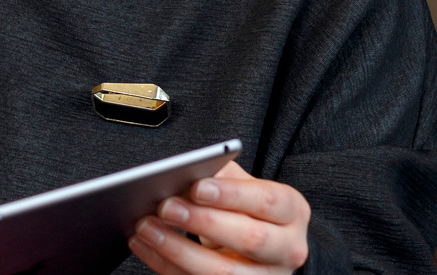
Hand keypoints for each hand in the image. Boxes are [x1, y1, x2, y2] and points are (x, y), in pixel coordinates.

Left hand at [128, 162, 310, 274]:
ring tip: (145, 228)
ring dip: (178, 250)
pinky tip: (145, 246)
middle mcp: (287, 249)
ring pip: (222, 272)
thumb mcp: (245, 188)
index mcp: (291, 212)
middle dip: (203, 222)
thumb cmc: (248, 211)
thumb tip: (183, 171)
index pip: (267, 201)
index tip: (196, 186)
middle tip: (165, 206)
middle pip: (250, 239)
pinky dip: (166, 265)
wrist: (264, 251)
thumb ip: (221, 176)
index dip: (231, 195)